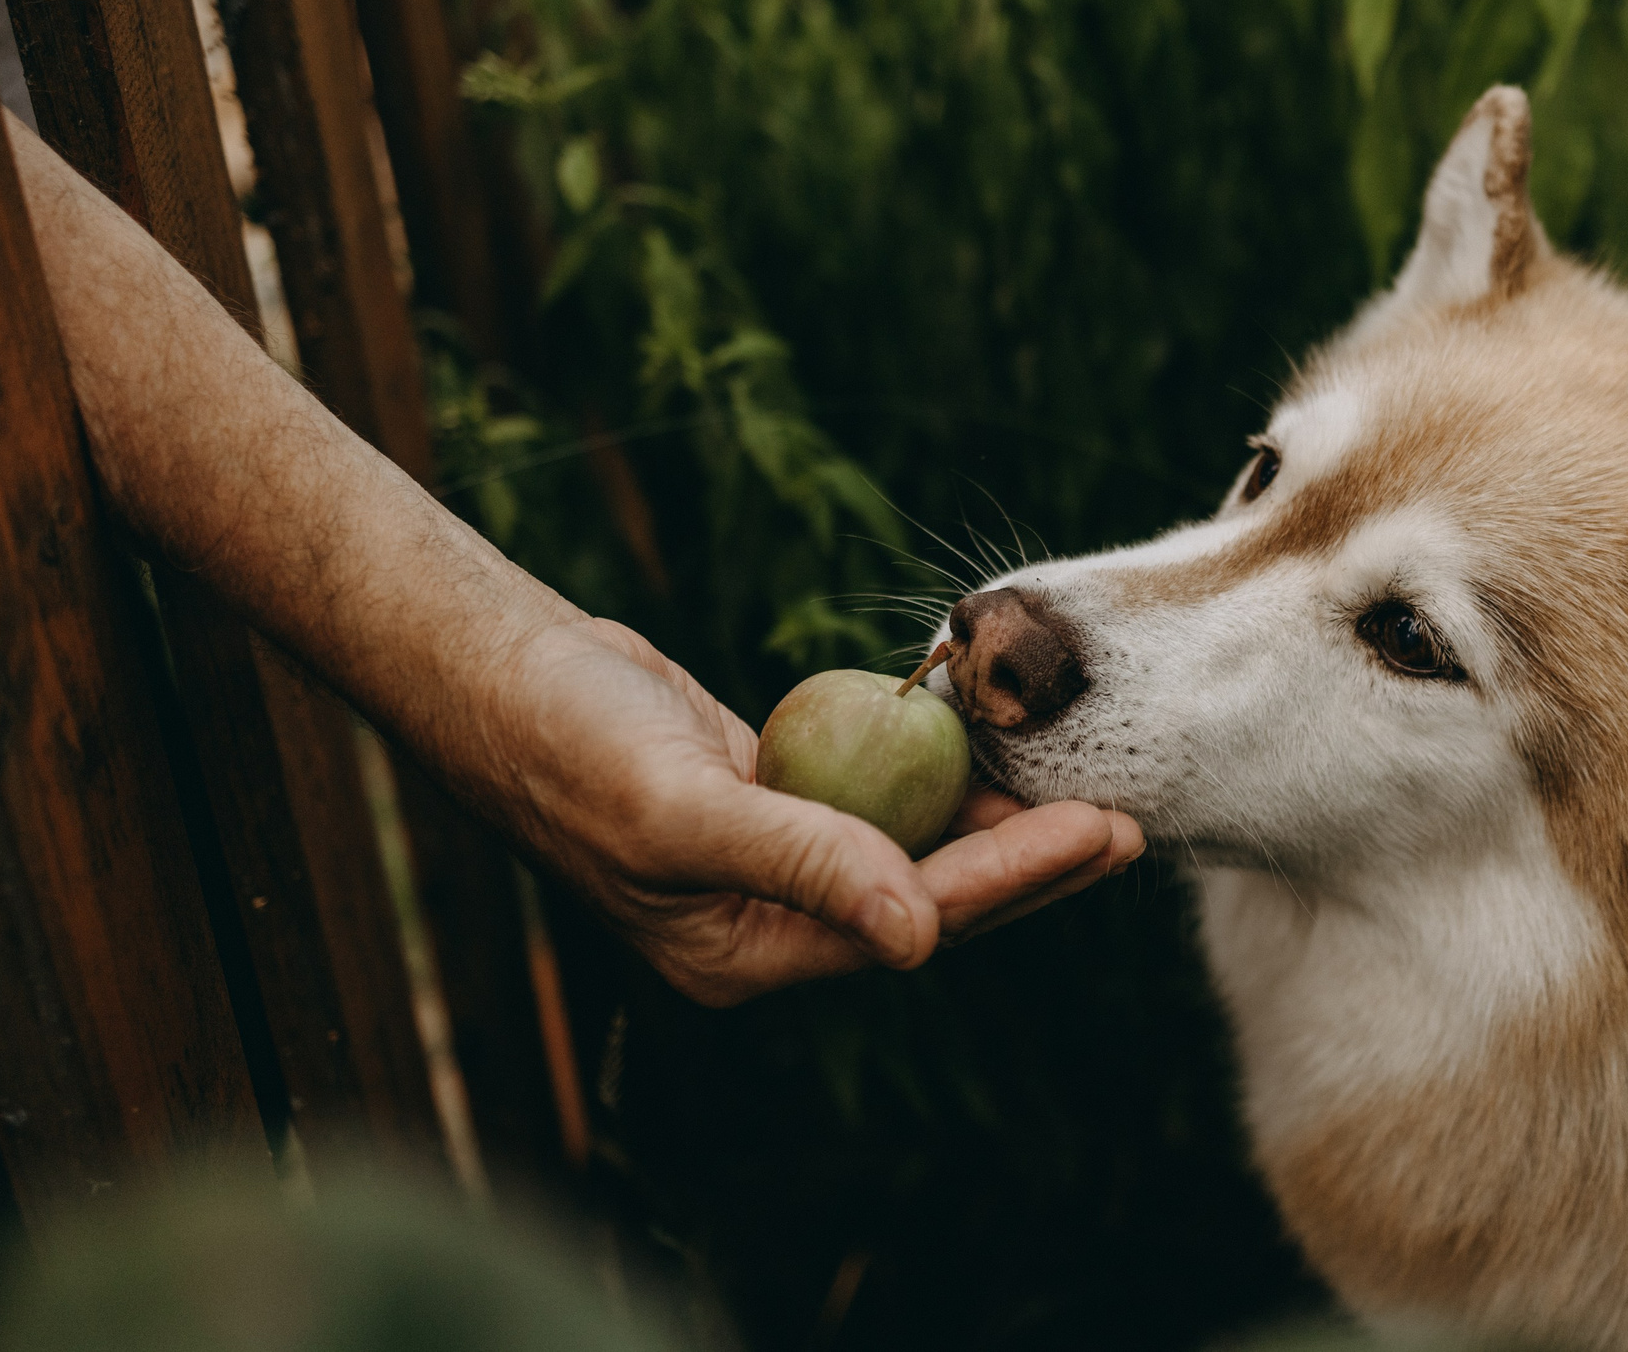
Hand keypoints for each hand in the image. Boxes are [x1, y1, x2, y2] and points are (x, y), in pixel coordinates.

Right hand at [478, 616, 1143, 1005]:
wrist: (496, 671)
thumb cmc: (568, 744)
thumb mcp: (681, 808)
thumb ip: (802, 865)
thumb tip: (921, 936)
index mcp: (744, 955)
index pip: (910, 922)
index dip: (1013, 877)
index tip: (1106, 833)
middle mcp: (767, 921)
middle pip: (928, 893)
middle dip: (1029, 858)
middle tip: (1131, 819)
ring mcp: (772, 858)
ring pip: (910, 842)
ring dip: (990, 812)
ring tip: (1086, 778)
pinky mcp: (772, 795)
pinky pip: (872, 791)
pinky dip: (928, 766)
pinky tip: (991, 738)